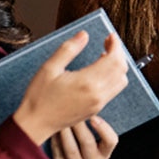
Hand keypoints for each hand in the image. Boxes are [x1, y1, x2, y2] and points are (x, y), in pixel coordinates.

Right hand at [13, 32, 128, 146]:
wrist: (36, 124)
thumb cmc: (40, 97)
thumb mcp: (50, 68)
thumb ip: (69, 49)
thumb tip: (84, 35)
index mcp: (87, 82)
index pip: (114, 60)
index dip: (116, 45)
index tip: (111, 36)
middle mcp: (97, 94)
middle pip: (122, 69)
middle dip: (118, 53)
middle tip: (108, 42)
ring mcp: (98, 104)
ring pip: (121, 81)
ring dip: (118, 66)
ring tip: (104, 55)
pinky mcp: (96, 109)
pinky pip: (114, 91)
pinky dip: (114, 77)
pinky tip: (100, 71)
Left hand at [49, 115, 118, 158]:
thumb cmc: (77, 143)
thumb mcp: (88, 136)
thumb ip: (90, 122)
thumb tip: (87, 101)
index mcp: (104, 154)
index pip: (111, 141)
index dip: (103, 129)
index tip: (93, 116)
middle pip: (87, 142)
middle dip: (77, 125)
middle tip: (69, 111)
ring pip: (71, 149)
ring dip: (64, 132)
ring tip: (58, 119)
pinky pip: (59, 155)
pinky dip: (55, 142)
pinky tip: (51, 132)